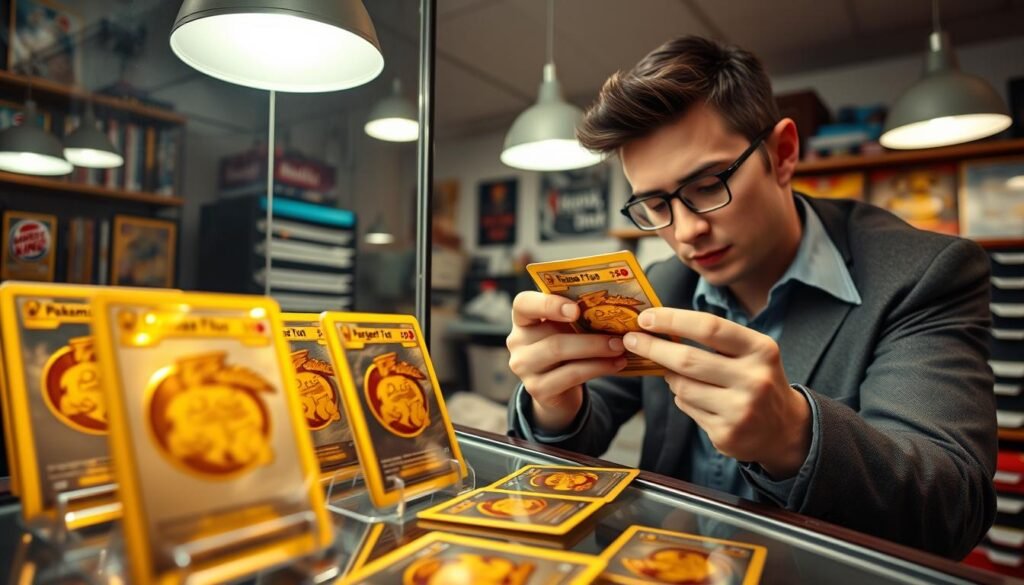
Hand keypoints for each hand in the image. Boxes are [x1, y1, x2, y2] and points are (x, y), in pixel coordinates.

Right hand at [507, 291, 627, 432]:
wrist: (558, 389)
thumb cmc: (566, 348)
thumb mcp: (566, 329)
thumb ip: (577, 316)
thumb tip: (613, 305)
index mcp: (523, 319)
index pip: (523, 304)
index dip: (548, 304)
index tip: (576, 309)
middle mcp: (517, 342)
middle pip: (551, 335)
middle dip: (589, 337)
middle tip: (619, 337)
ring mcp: (524, 367)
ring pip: (560, 353)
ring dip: (596, 350)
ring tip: (620, 348)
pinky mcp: (537, 389)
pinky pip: (570, 375)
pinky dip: (597, 368)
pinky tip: (616, 364)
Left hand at [623, 307, 810, 478]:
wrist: (784, 429)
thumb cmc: (756, 379)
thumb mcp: (749, 353)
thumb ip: (713, 339)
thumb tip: (658, 326)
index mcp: (761, 350)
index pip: (709, 327)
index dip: (673, 320)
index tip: (646, 317)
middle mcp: (754, 379)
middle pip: (688, 359)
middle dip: (653, 348)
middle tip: (631, 340)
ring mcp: (741, 410)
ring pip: (682, 387)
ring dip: (671, 378)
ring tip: (675, 374)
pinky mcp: (727, 434)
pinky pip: (687, 408)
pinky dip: (683, 399)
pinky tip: (697, 398)